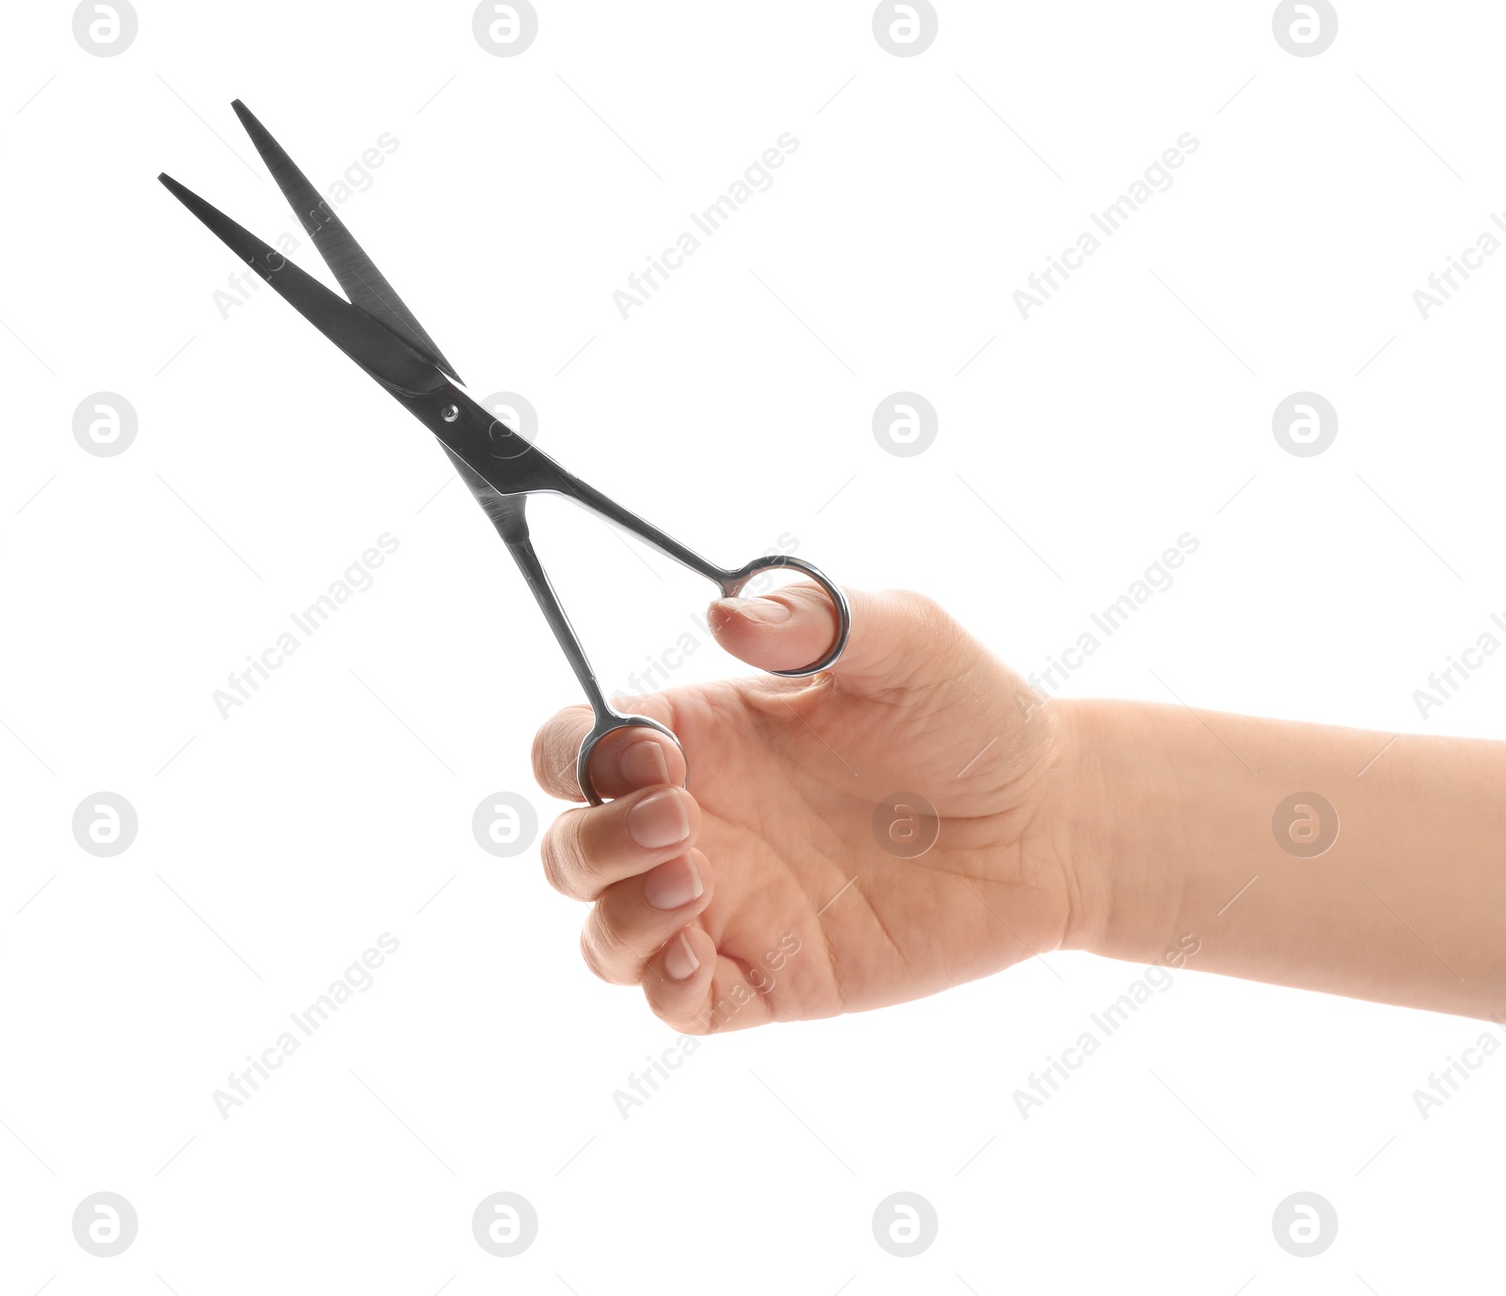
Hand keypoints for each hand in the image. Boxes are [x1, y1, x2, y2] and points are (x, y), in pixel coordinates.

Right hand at [530, 585, 1089, 1033]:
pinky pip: (673, 1002)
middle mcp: (696, 822)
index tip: (656, 752)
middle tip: (681, 820)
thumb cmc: (969, 716)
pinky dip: (658, 986)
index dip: (581, 754)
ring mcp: (726, 906)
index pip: (576, 747)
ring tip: (695, 880)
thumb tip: (722, 613)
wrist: (1048, 820)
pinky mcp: (768, 975)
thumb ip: (815, 616)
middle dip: (592, 841)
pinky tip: (695, 951)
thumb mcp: (903, 639)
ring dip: (617, 913)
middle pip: (567, 848)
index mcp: (700, 736)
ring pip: (602, 935)